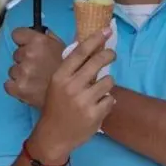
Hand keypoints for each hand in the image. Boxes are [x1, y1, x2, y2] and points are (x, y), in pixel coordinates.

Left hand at [5, 26, 64, 107]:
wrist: (72, 95)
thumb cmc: (68, 70)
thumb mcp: (62, 47)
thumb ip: (47, 37)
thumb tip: (38, 30)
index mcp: (39, 41)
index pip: (17, 34)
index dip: (22, 40)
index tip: (26, 45)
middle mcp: (29, 54)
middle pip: (16, 54)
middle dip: (24, 59)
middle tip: (37, 67)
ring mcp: (23, 72)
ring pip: (12, 70)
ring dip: (21, 74)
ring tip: (35, 80)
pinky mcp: (19, 88)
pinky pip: (8, 85)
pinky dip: (15, 87)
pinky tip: (28, 87)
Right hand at [28, 28, 115, 162]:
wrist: (53, 135)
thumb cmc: (56, 106)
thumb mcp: (57, 84)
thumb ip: (71, 68)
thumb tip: (90, 45)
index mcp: (60, 77)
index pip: (80, 52)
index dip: (95, 39)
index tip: (106, 30)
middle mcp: (71, 87)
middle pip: (98, 61)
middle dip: (108, 55)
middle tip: (111, 54)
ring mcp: (83, 101)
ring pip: (108, 81)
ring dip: (106, 83)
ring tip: (98, 90)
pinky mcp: (94, 115)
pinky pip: (110, 99)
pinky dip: (107, 101)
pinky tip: (97, 106)